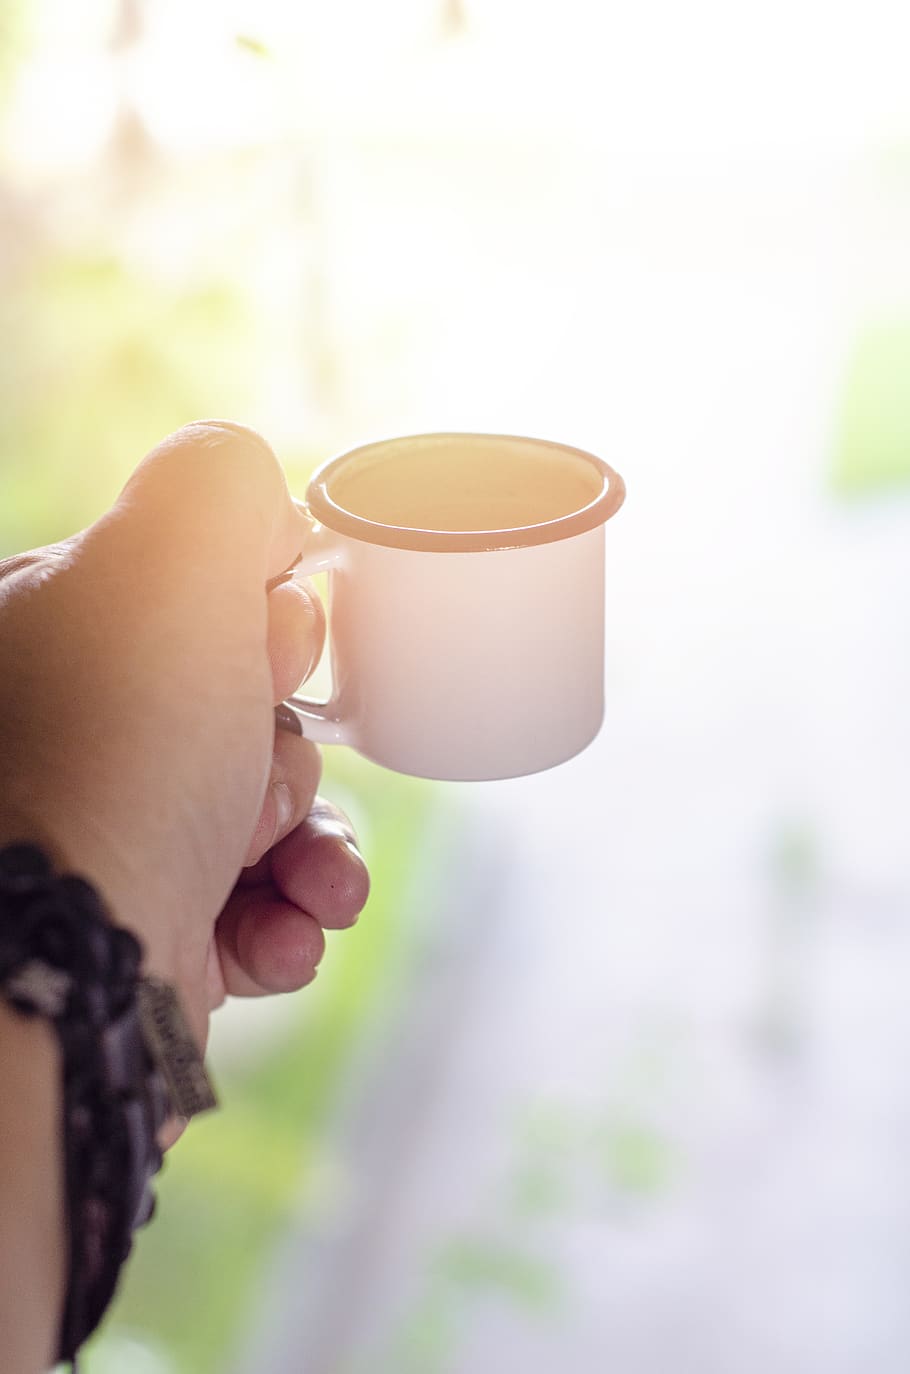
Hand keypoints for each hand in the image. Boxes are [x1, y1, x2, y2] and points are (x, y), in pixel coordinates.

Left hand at [0, 421, 368, 1055]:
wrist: (70, 970)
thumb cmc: (124, 753)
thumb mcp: (170, 555)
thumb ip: (219, 482)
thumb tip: (263, 521)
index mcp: (43, 632)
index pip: (196, 602)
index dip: (264, 631)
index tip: (271, 664)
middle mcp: (55, 733)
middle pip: (238, 714)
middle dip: (285, 753)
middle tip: (256, 779)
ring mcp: (90, 840)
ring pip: (256, 814)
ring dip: (310, 844)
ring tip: (302, 880)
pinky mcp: (130, 936)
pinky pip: (245, 907)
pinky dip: (284, 919)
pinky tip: (280, 935)